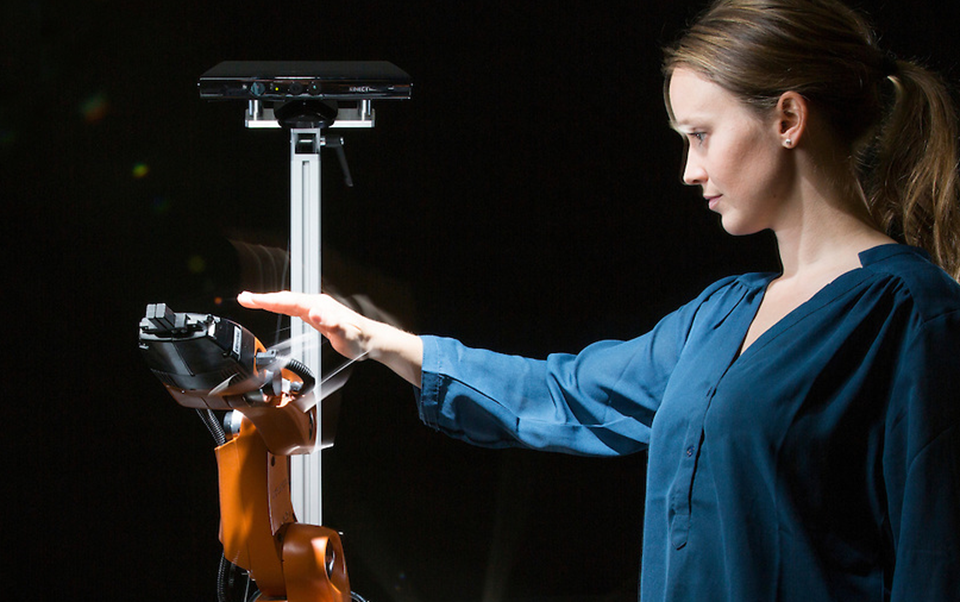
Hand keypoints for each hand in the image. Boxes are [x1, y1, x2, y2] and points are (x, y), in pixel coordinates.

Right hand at [237, 291, 371, 359]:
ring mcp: (316, 308)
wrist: (370, 340)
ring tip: (252, 301)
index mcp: (318, 305)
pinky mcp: (317, 316)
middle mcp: (316, 303)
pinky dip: (280, 307)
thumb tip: (314, 312)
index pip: (287, 300)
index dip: (267, 300)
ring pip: (287, 302)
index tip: (249, 299)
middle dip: (262, 298)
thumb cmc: (359, 338)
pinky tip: (275, 308)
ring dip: (269, 301)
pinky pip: (293, 308)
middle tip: (243, 298)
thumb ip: (330, 323)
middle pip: (284, 298)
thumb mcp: (344, 333)